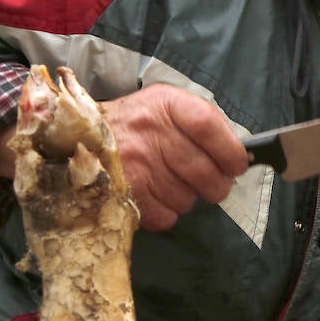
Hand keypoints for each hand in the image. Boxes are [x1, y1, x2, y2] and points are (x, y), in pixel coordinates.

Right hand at [102, 85, 247, 231]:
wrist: (81, 137)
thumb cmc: (137, 123)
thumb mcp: (167, 106)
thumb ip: (203, 125)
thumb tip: (239, 158)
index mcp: (165, 104)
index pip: (208, 126)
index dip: (230, 151)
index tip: (238, 165)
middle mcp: (149, 131)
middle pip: (203, 170)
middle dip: (218, 185)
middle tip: (216, 186)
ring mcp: (135, 164)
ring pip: (186, 198)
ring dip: (188, 198)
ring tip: (173, 183)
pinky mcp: (124, 193)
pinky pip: (166, 216)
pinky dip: (168, 212)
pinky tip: (157, 195)